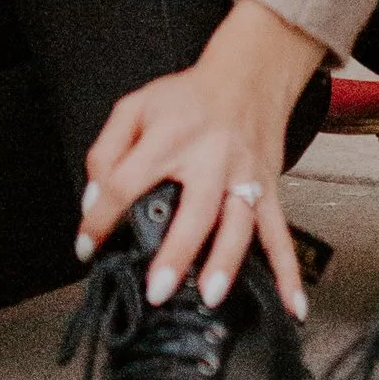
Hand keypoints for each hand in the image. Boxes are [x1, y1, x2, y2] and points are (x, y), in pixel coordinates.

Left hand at [77, 0, 325, 320]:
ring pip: (240, 223)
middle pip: (196, 208)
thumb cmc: (187, 97)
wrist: (247, 75)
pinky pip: (280, 234)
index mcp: (170, 136)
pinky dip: (290, 271)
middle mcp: (211, 157)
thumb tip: (94, 200)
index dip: (101, 217)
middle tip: (158, 290)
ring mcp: (244, 175)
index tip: (86, 247)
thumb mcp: (135, 107)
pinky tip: (293, 304)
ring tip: (212, 296)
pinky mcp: (268, 188)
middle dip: (177, 252)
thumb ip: (106, 150)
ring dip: (227, 262)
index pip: (127, 181)